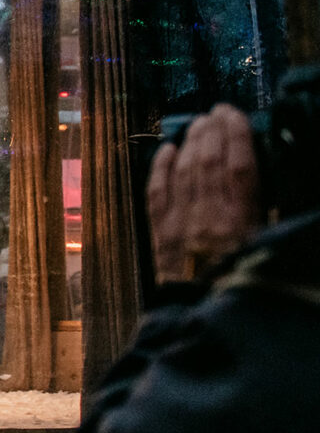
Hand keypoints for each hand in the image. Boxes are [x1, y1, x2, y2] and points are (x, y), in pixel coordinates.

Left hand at [147, 104, 260, 282]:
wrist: (203, 321)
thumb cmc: (245, 287)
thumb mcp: (270, 249)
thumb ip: (273, 216)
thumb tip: (275, 183)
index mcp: (241, 223)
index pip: (238, 167)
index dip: (236, 135)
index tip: (236, 114)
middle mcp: (207, 217)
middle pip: (207, 162)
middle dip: (212, 131)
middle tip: (216, 111)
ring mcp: (179, 223)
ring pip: (182, 172)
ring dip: (189, 142)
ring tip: (198, 123)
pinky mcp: (159, 234)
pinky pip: (156, 192)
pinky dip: (160, 167)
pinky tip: (166, 149)